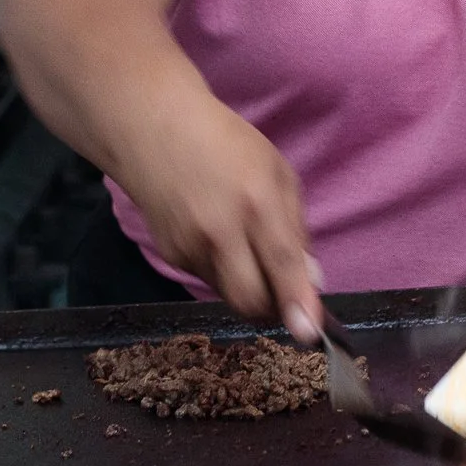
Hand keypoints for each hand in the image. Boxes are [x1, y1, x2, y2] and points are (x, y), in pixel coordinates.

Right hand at [112, 94, 322, 339]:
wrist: (153, 131)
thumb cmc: (226, 144)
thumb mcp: (277, 172)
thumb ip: (297, 228)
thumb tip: (312, 281)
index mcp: (255, 202)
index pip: (281, 265)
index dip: (297, 304)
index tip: (310, 335)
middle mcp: (219, 232)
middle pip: (250, 301)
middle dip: (274, 311)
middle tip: (287, 298)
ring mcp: (190, 247)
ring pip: (230, 295)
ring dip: (250, 288)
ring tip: (249, 248)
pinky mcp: (171, 256)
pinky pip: (210, 279)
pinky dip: (226, 272)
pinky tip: (220, 237)